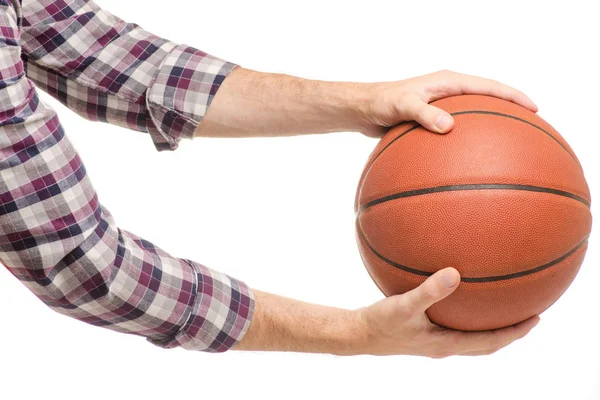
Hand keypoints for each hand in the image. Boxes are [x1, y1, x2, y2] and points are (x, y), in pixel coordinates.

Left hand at [356, 70, 538, 136]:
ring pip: (474, 117)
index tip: (534, 109)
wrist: (363, 108)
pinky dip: (467, 143)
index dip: (513, 97)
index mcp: (448, 82)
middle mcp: (448, 92)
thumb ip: (424, 114)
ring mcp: (441, 107)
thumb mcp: (402, 106)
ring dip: (491, 129)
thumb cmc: (381, 102)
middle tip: (532, 127)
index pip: (489, 87)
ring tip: (509, 147)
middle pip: (488, 100)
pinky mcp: (432, 121)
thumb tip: (448, 127)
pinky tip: (472, 162)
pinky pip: (457, 131)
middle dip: (510, 111)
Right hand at [357, 267, 539, 356]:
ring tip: (502, 309)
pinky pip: (454, 327)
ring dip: (490, 327)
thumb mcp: (404, 305)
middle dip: (509, 332)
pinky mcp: (423, 334)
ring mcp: (434, 342)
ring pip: (471, 338)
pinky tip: (458, 297)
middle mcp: (444, 345)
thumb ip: (429, 290)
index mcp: (446, 343)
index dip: (515, 332)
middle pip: (486, 344)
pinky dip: (467, 318)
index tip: (536, 319)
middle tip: (528, 316)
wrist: (358, 335)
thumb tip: (455, 273)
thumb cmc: (380, 323)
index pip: (490, 341)